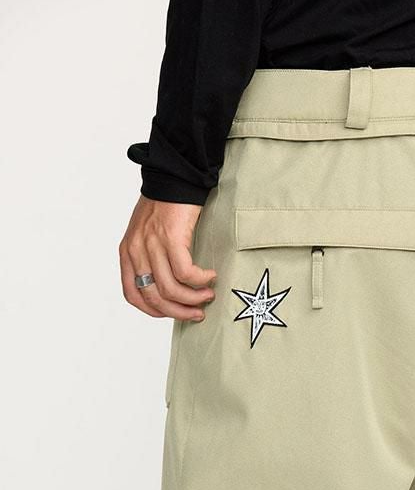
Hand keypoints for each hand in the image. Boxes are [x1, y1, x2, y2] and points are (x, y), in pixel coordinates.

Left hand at [119, 195, 216, 320]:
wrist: (175, 176)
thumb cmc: (166, 205)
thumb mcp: (148, 234)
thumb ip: (152, 258)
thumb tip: (170, 286)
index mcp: (128, 252)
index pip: (132, 295)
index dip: (153, 310)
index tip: (173, 312)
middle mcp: (136, 250)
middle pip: (154, 297)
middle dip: (178, 311)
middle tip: (197, 313)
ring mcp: (152, 244)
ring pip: (170, 289)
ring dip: (192, 298)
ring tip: (207, 295)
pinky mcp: (171, 238)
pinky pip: (185, 272)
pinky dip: (200, 279)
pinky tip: (210, 276)